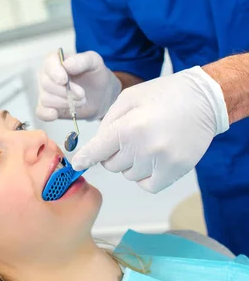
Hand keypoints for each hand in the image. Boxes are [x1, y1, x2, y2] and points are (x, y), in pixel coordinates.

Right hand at [36, 50, 121, 121]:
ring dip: (65, 102)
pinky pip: (41, 112)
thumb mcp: (95, 63)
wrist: (100, 95)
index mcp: (55, 60)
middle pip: (46, 84)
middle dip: (66, 92)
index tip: (64, 80)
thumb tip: (66, 64)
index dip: (55, 72)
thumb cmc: (95, 75)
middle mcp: (47, 75)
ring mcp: (45, 92)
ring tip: (80, 101)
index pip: (48, 64)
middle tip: (82, 94)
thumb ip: (82, 60)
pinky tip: (55, 114)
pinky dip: (47, 114)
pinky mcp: (47, 107)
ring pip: (46, 99)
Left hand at [72, 66, 229, 192]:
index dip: (84, 158)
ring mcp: (161, 162)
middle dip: (113, 153)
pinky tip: (151, 159)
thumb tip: (95, 146)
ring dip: (130, 163)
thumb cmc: (163, 95)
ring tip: (144, 143)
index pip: (97, 151)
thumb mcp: (129, 98)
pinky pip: (148, 185)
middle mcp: (143, 148)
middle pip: (111, 165)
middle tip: (128, 137)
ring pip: (129, 175)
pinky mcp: (176, 171)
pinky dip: (145, 176)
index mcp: (128, 128)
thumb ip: (108, 122)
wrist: (203, 100)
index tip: (77, 164)